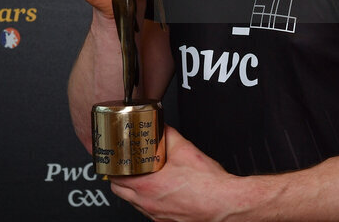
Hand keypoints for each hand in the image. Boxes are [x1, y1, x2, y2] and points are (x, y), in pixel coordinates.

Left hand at [109, 126, 246, 221]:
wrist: (224, 203)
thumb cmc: (207, 183)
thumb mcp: (184, 148)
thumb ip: (167, 134)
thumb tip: (159, 125)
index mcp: (147, 186)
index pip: (115, 178)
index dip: (114, 167)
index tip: (116, 159)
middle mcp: (148, 204)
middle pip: (119, 191)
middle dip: (120, 177)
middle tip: (128, 166)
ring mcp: (156, 215)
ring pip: (133, 203)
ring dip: (133, 190)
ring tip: (144, 176)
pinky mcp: (166, 221)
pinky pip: (149, 211)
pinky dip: (148, 200)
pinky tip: (161, 190)